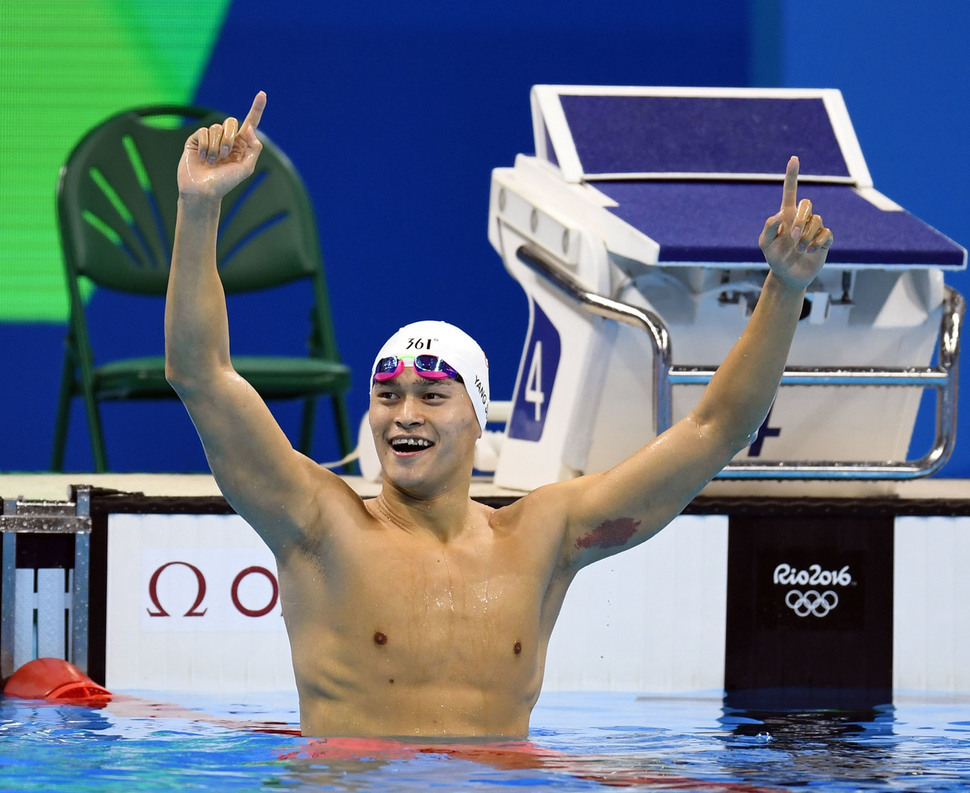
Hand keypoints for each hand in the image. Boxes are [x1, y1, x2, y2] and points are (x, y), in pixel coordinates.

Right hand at [178, 91, 266, 198]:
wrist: (203, 191)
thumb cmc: (225, 183)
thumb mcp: (246, 168)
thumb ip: (253, 148)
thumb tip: (250, 129)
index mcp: (241, 145)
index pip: (250, 123)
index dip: (256, 109)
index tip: (262, 94)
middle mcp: (227, 139)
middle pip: (232, 122)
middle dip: (230, 138)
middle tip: (226, 155)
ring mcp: (211, 139)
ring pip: (217, 127)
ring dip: (217, 146)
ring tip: (213, 161)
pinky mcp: (196, 139)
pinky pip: (204, 131)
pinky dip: (206, 146)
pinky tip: (203, 158)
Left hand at [759, 156, 832, 289]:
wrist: (789, 275)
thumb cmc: (775, 258)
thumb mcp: (765, 244)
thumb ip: (768, 229)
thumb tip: (778, 215)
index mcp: (786, 215)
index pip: (790, 191)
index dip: (792, 175)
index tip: (793, 159)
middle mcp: (802, 218)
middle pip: (807, 204)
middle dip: (800, 219)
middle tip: (793, 237)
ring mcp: (814, 228)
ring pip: (817, 220)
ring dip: (807, 236)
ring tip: (800, 250)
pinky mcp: (825, 239)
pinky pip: (827, 233)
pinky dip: (817, 242)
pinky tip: (810, 251)